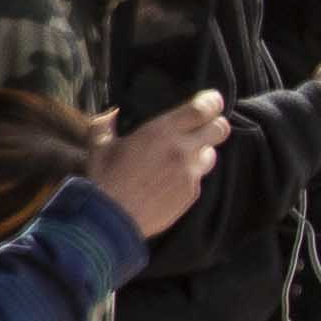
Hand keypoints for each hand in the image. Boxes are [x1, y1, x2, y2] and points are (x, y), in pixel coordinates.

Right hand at [86, 92, 229, 237]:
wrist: (111, 220)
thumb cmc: (104, 179)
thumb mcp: (99, 147)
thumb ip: (105, 125)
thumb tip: (110, 113)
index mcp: (162, 131)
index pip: (203, 109)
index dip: (212, 102)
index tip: (212, 101)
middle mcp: (183, 150)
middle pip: (220, 129)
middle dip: (215, 125)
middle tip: (204, 127)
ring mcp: (190, 174)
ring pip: (211, 155)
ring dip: (201, 153)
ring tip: (181, 158)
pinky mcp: (192, 194)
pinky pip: (198, 179)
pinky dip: (189, 176)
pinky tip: (170, 182)